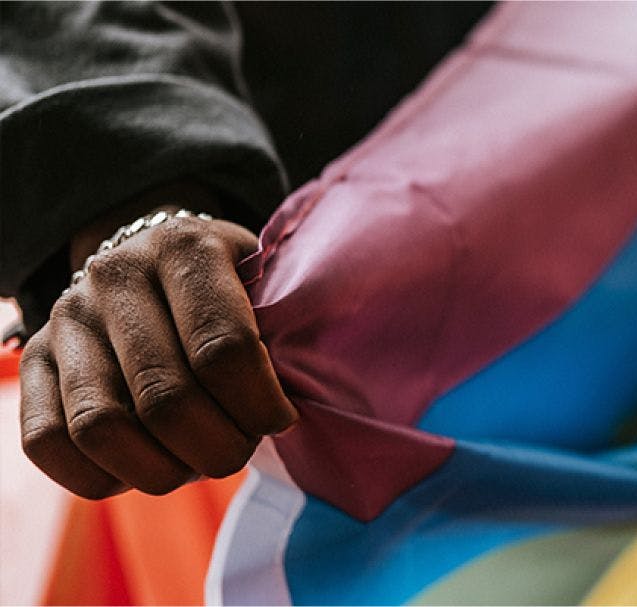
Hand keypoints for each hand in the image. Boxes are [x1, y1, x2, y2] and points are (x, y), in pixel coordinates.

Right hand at [18, 188, 296, 498]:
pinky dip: (100, 476)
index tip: (281, 421)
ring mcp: (66, 318)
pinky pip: (47, 441)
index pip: (223, 348)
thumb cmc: (231, 284)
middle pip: (166, 397)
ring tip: (195, 464)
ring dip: (161, 469)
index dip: (259, 404)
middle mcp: (115, 275)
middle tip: (240, 451)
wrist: (150, 255)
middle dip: (217, 447)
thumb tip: (314, 400)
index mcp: (185, 247)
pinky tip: (144, 468)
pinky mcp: (31, 358)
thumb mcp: (266, 279)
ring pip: (102, 427)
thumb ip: (288, 325)